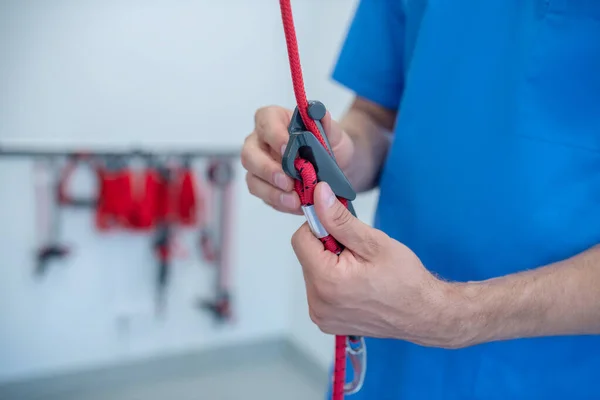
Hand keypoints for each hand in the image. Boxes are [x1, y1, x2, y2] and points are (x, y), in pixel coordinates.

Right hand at [242, 106, 354, 213]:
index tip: (287, 147)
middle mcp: (261, 142)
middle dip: (267, 169)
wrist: (338, 167)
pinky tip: (296, 205)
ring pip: (253, 179)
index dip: (273, 134)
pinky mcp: (265, 187)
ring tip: (293, 200)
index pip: (265, 121)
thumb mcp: (335, 132)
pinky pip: (264, 196)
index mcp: (275, 120)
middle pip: (250, 154)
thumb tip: (320, 113)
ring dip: (272, 191)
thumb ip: (328, 123)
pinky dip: (279, 202)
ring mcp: (260, 166)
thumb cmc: (330, 145)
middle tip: (286, 181)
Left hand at [291, 182, 469, 348]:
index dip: (320, 227)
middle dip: (328, 247)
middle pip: (307, 256)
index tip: (341, 229)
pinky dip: (333, 282)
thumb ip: (340, 219)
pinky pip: (320, 290)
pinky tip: (357, 285)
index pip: (300, 239)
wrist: (424, 314)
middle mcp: (317, 303)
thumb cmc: (405, 280)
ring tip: (360, 271)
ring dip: (331, 264)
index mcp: (326, 281)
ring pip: (313, 272)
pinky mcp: (326, 321)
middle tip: (357, 254)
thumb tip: (318, 196)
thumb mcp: (373, 242)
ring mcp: (321, 315)